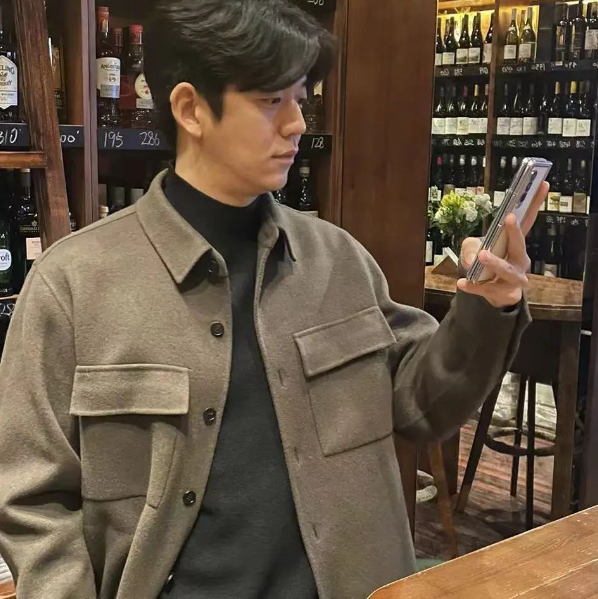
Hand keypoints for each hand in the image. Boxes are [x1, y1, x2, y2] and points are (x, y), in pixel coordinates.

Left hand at [457, 181, 549, 308]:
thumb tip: (471, 256)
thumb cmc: (488, 265)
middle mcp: (520, 260)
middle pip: (519, 245)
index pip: (527, 220)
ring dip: (495, 262)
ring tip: (482, 256)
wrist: (495, 294)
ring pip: (507, 270)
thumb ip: (470, 246)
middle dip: (514, 232)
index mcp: (515, 244)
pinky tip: (462, 283)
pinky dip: (473, 287)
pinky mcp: (502, 293)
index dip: (535, 203)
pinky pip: (486, 289)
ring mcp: (514, 278)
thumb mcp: (474, 249)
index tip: (541, 184)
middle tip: (508, 219)